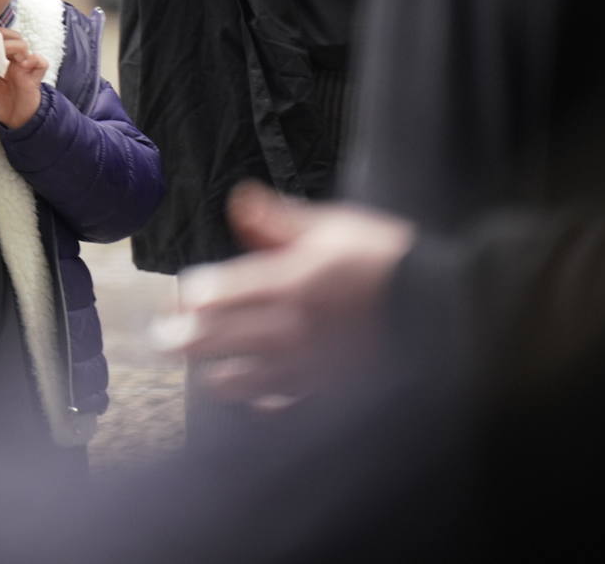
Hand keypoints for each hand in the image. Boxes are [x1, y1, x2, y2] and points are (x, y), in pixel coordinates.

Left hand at [0, 28, 46, 127]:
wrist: (14, 116)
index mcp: (2, 57)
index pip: (1, 36)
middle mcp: (15, 59)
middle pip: (14, 37)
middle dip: (4, 38)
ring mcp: (26, 66)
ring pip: (24, 46)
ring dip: (14, 47)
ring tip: (5, 56)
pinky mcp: (36, 76)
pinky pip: (41, 62)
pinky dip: (34, 59)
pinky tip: (24, 65)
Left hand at [156, 181, 414, 406]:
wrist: (443, 309)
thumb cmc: (386, 261)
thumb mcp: (333, 227)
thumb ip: (277, 220)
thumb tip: (237, 201)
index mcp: (286, 282)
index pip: (213, 294)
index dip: (188, 296)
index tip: (181, 296)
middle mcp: (287, 328)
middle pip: (211, 340)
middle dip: (178, 337)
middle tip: (161, 336)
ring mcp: (303, 365)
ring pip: (234, 380)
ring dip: (213, 370)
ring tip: (207, 361)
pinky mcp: (323, 390)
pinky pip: (275, 402)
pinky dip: (257, 396)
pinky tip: (252, 387)